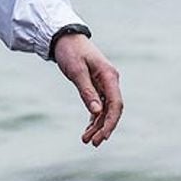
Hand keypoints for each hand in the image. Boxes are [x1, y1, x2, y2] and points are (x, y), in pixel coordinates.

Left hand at [53, 32, 122, 146]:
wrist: (64, 37)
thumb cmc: (70, 51)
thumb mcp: (76, 70)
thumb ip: (87, 91)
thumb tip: (97, 111)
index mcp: (109, 76)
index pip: (116, 104)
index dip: (110, 122)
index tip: (102, 136)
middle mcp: (110, 81)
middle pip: (112, 109)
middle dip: (104, 127)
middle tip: (92, 143)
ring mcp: (104, 83)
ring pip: (105, 109)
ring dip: (97, 125)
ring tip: (86, 140)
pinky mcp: (96, 85)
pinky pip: (98, 105)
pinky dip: (94, 117)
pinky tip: (88, 129)